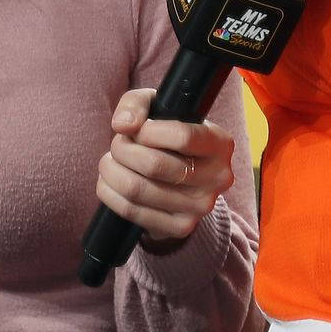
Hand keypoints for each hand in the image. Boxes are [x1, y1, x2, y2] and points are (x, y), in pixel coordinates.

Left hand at [95, 87, 235, 247]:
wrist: (181, 179)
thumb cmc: (167, 136)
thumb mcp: (157, 108)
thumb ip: (136, 104)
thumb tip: (123, 125)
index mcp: (221, 144)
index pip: (182, 137)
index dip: (147, 132)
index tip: (135, 129)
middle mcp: (218, 177)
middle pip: (155, 165)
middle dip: (123, 150)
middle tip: (117, 144)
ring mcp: (201, 207)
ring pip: (139, 189)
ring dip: (111, 171)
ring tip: (109, 161)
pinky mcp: (181, 227)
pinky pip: (132, 211)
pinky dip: (110, 193)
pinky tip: (109, 182)